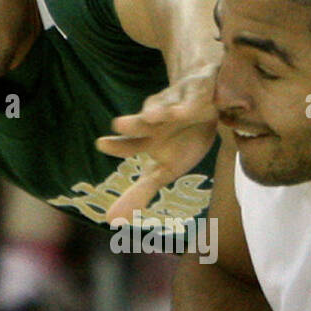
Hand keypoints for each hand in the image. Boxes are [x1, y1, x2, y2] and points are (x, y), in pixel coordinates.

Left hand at [96, 64, 220, 223]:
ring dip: (162, 109)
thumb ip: (141, 193)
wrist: (209, 103)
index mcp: (150, 136)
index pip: (131, 142)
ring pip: (169, 103)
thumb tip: (111, 222)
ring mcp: (181, 101)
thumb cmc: (184, 140)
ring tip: (154, 116)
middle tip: (119, 124)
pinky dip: (193, 100)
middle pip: (144, 119)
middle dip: (135, 121)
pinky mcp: (202, 89)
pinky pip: (198, 94)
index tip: (101, 144)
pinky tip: (189, 109)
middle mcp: (161, 117)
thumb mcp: (165, 170)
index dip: (118, 144)